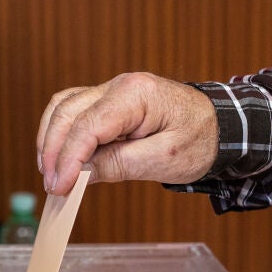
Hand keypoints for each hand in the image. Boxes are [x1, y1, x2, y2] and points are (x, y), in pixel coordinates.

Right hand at [36, 72, 218, 195]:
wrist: (220, 126)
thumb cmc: (200, 140)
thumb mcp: (163, 160)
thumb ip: (118, 164)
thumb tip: (80, 174)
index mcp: (136, 95)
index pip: (88, 125)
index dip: (68, 158)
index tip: (60, 187)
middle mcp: (119, 85)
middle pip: (67, 112)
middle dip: (52, 150)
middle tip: (52, 186)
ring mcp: (111, 90)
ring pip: (63, 107)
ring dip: (50, 140)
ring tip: (51, 174)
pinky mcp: (108, 101)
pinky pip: (74, 110)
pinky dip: (61, 133)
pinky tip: (60, 158)